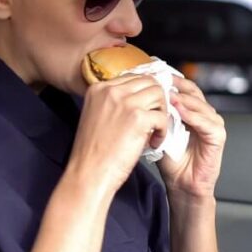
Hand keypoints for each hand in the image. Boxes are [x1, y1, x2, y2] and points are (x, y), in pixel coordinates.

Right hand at [68, 75, 170, 197]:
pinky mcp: (138, 118)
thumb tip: (139, 98)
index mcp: (98, 88)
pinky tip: (154, 142)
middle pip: (149, 81)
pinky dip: (163, 130)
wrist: (88, 174)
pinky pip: (162, 116)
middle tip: (155, 119)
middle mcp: (111, 91)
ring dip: (162, 112)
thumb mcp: (96, 116)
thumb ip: (113, 103)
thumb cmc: (93, 152)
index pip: (133, 77)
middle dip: (157, 100)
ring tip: (155, 131)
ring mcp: (125, 103)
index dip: (145, 93)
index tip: (148, 108)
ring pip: (159, 94)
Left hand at [158, 76, 225, 203]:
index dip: (169, 81)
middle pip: (192, 92)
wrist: (182, 185)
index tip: (154, 74)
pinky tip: (180, 111)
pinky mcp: (218, 137)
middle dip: (176, 85)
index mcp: (191, 112)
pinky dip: (193, 115)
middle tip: (161, 79)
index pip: (183, 89)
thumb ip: (157, 114)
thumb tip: (142, 96)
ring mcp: (213, 124)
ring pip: (199, 104)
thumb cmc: (172, 162)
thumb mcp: (160, 132)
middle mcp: (204, 115)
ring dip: (183, 99)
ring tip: (168, 94)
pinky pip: (206, 122)